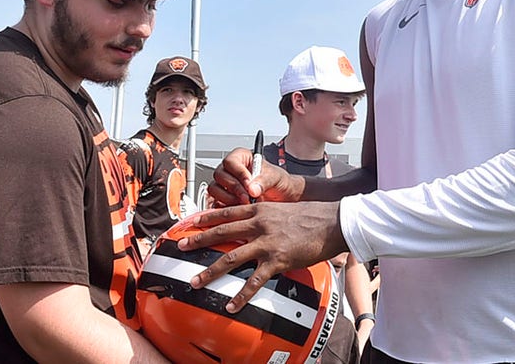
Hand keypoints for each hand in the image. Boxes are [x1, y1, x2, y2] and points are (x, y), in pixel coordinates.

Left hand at [177, 200, 346, 312]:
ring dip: (210, 271)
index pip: (226, 212)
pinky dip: (241, 295)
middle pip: (221, 232)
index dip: (207, 217)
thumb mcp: (283, 209)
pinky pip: (254, 281)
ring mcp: (266, 242)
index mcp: (259, 209)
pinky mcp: (277, 260)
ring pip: (230, 257)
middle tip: (181, 246)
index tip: (191, 222)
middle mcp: (258, 223)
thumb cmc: (312, 216)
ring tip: (195, 282)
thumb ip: (266, 217)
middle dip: (198, 240)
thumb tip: (257, 224)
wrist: (333, 222)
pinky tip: (231, 305)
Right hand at [206, 147, 304, 205]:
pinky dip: (224, 208)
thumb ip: (264, 181)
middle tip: (247, 197)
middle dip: (234, 188)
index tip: (249, 184)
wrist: (283, 198)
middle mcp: (230, 170)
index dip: (238, 173)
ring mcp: (225, 185)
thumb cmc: (279, 182)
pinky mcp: (223, 200)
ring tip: (245, 203)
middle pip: (219, 175)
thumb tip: (252, 188)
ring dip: (228, 199)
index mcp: (241, 158)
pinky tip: (238, 210)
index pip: (230, 161)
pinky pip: (215, 203)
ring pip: (214, 189)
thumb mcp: (276, 177)